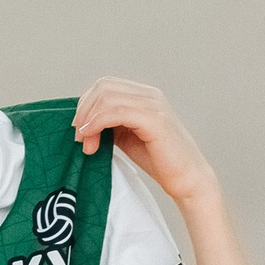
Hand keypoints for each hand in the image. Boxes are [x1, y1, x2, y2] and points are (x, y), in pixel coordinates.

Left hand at [74, 77, 219, 208]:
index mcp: (144, 95)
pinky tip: (91, 139)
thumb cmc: (158, 160)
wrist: (186, 179)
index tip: (78, 128)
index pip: (105, 85)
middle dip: (84, 110)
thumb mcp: (126, 136)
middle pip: (103, 86)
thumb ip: (109, 123)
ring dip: (89, 121)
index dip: (85, 104)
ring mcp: (154, 105)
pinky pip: (116, 112)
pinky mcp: (155, 120)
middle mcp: (150, 94)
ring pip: (107, 98)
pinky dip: (98, 124)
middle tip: (78, 136)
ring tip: (86, 144)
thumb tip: (82, 122)